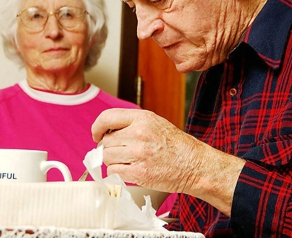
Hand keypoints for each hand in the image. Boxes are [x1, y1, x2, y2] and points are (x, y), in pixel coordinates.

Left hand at [92, 108, 244, 214]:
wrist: (194, 164)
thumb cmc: (175, 145)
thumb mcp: (154, 123)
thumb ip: (131, 124)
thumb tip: (105, 132)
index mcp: (142, 118)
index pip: (107, 117)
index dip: (97, 127)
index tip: (97, 135)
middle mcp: (139, 134)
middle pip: (106, 141)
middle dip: (109, 148)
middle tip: (120, 152)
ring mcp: (139, 154)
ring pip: (107, 157)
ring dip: (113, 161)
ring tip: (127, 161)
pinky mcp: (140, 173)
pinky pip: (114, 172)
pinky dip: (117, 173)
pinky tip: (129, 170)